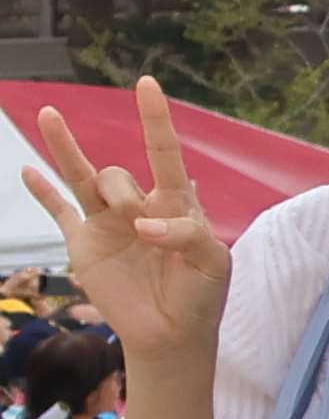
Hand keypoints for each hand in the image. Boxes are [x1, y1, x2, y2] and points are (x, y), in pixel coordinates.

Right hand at [12, 80, 228, 367]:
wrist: (171, 334)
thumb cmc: (200, 296)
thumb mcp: (212, 263)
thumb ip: (187, 234)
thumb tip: (142, 224)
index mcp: (175, 204)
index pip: (164, 153)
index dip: (155, 119)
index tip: (147, 83)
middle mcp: (137, 206)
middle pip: (118, 175)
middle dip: (123, 192)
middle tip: (139, 226)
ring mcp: (107, 224)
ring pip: (82, 178)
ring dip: (67, 152)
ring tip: (54, 121)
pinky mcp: (84, 245)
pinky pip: (58, 211)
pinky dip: (42, 191)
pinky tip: (27, 170)